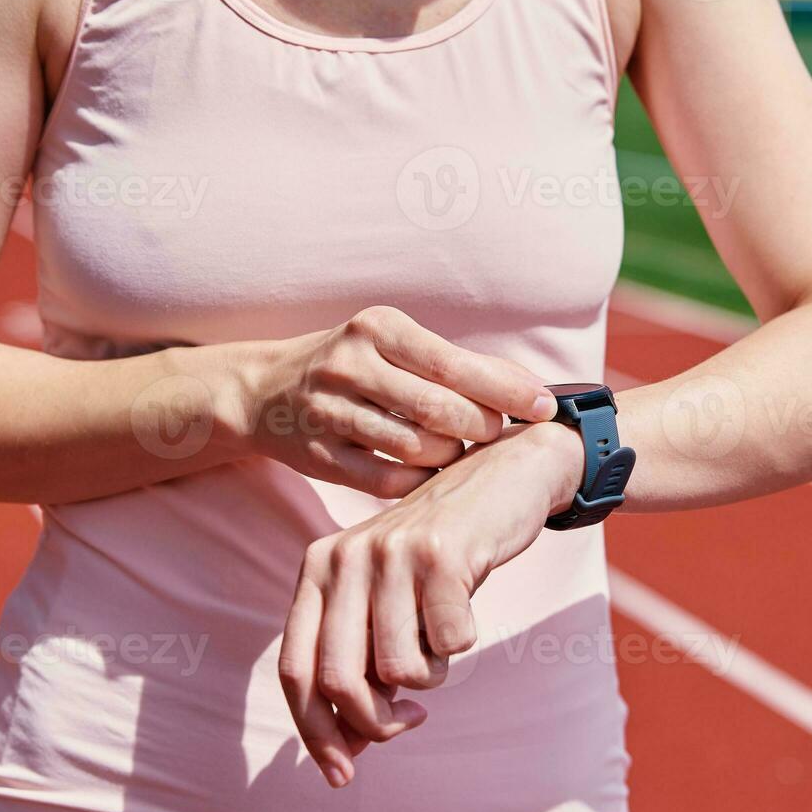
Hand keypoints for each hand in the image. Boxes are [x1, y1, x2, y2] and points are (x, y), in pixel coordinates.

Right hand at [225, 307, 558, 496]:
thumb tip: (529, 387)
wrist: (265, 390)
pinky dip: (419, 481)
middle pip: (441, 410)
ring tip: (457, 449)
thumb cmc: (354, 364)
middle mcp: (350, 365)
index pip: (456, 364)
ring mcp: (330, 412)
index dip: (507, 390)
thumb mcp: (395, 344)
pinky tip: (429, 472)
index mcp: (378, 329)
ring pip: (416, 449)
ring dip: (451, 456)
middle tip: (493, 433)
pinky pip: (386, 481)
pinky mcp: (319, 455)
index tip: (545, 406)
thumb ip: (457, 364)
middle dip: (482, 428)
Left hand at [278, 421, 583, 787]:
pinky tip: (466, 607)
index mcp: (319, 568)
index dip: (313, 732)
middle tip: (410, 722)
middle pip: (339, 680)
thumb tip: (346, 748)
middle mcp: (345, 557)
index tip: (342, 774)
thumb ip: (360, 656)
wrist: (505, 476)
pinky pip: (451, 643)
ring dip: (430, 676)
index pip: (295, 668)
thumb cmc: (442, 554)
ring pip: (399, 670)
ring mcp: (392, 554)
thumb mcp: (385, 594)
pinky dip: (463, 643)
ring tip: (441, 641)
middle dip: (376, 722)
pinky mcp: (441, 554)